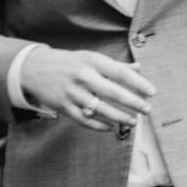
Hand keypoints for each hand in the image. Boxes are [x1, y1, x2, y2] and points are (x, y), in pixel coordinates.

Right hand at [19, 47, 156, 131]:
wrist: (34, 68)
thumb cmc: (70, 63)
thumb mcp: (92, 58)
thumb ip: (116, 66)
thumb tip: (140, 69)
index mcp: (93, 61)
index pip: (121, 73)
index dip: (139, 83)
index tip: (152, 92)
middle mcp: (83, 76)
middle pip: (113, 92)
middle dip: (133, 103)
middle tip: (147, 109)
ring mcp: (72, 92)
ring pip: (100, 109)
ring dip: (119, 117)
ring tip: (133, 120)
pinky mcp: (62, 106)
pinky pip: (84, 119)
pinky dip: (99, 125)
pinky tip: (111, 127)